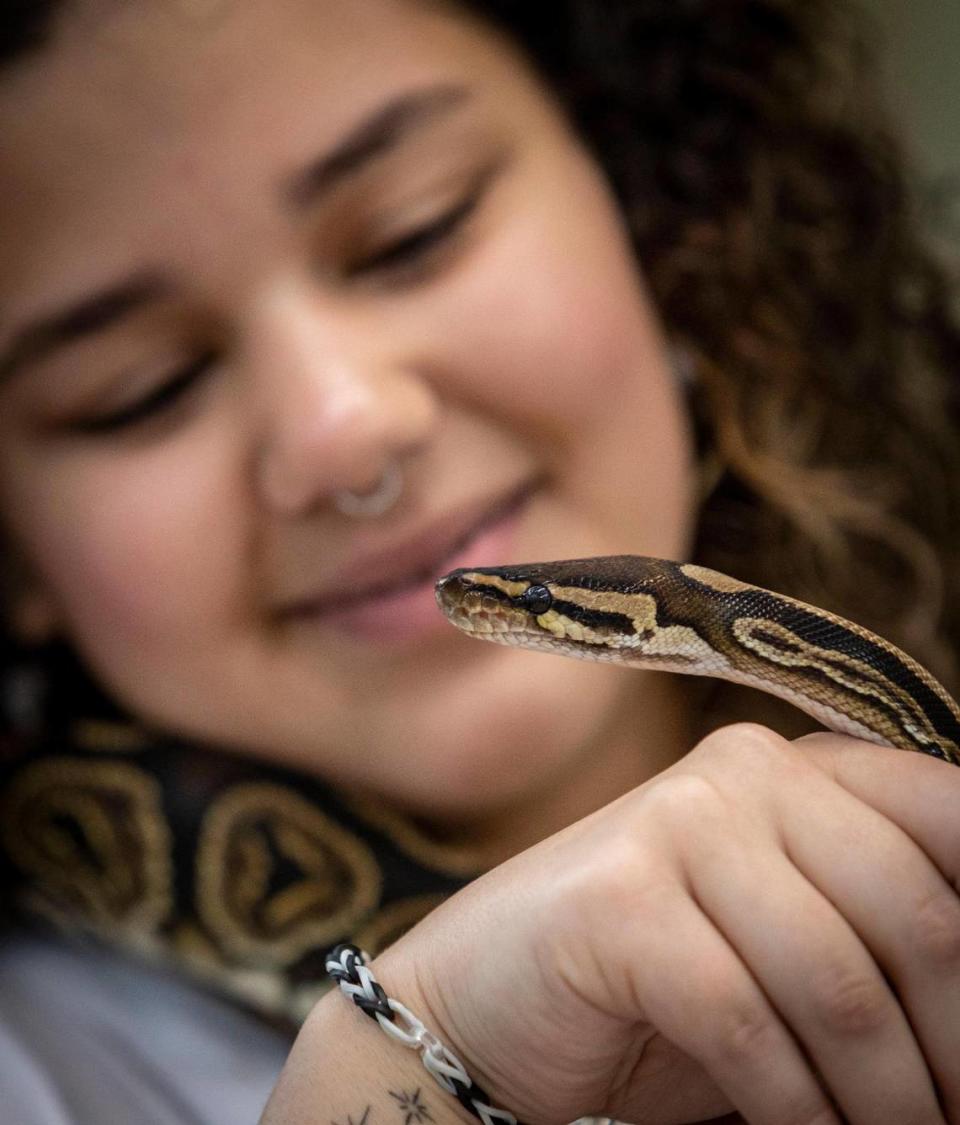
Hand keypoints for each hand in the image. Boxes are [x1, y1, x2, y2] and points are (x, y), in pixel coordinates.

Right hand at [374, 724, 959, 1123]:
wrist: (492, 1001)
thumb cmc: (661, 985)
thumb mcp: (795, 947)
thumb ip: (882, 944)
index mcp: (804, 767)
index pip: (955, 817)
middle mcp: (747, 769)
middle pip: (917, 918)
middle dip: (958, 1051)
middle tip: (959, 1123)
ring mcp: (678, 820)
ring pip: (839, 985)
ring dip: (888, 1103)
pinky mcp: (619, 897)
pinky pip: (746, 1022)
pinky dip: (795, 1110)